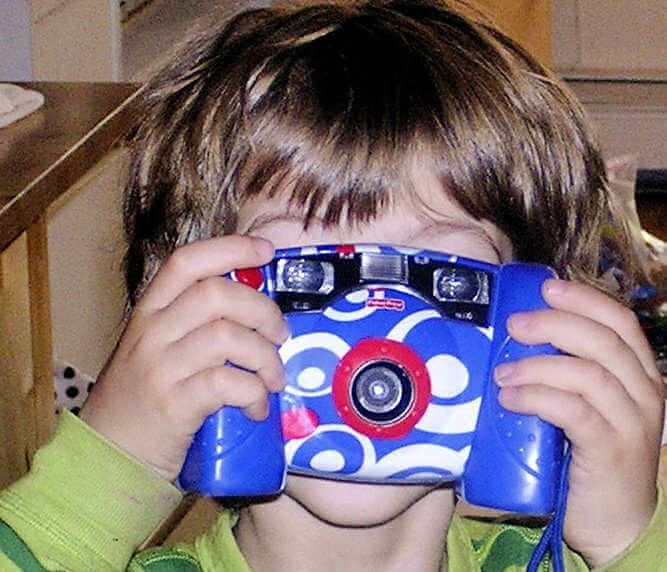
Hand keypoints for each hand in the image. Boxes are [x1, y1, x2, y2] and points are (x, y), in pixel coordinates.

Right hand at [80, 235, 288, 481]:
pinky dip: (254, 394)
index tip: (266, 251)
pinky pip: (228, 384)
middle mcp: (151, 333)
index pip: (187, 262)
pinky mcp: (173, 405)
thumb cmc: (144, 397)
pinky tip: (256, 408)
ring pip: (228, 337)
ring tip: (274, 379)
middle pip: (216, 294)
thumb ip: (194, 323)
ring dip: (266, 358)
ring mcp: (160, 368)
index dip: (230, 248)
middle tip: (280, 335)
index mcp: (149, 311)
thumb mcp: (158, 349)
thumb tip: (257, 308)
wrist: (109, 455)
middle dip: (263, 310)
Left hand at [493, 279, 663, 566]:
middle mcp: (644, 394)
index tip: (547, 287)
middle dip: (556, 324)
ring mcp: (631, 424)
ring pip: (589, 375)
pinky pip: (575, 412)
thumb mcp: (584, 405)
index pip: (620, 322)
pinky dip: (539, 398)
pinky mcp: (610, 452)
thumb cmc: (588, 454)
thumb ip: (563, 374)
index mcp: (639, 375)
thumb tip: (512, 341)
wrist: (614, 522)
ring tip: (503, 373)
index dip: (584, 299)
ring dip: (538, 365)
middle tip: (515, 324)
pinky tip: (510, 399)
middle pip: (604, 341)